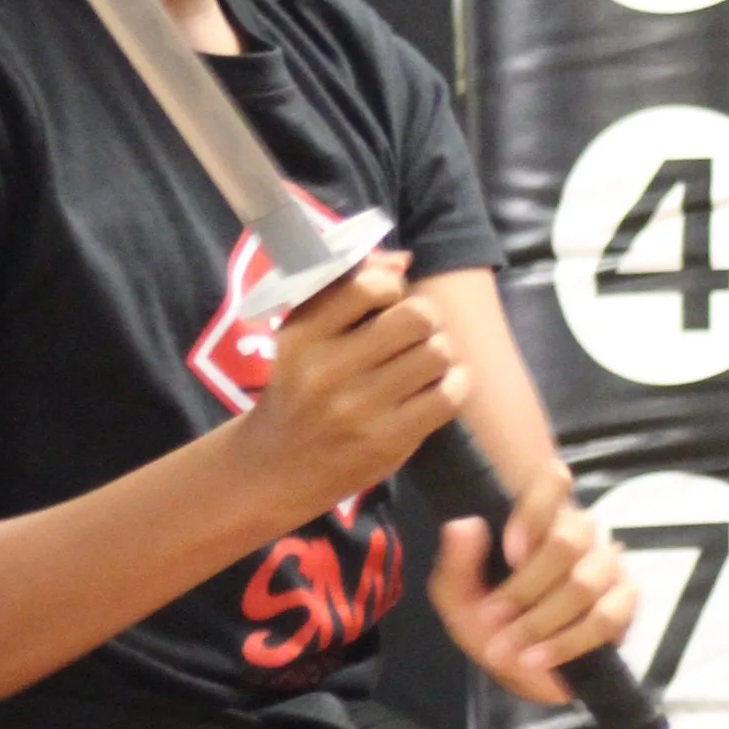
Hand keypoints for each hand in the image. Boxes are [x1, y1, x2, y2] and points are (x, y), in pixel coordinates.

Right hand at [236, 254, 467, 521]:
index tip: (389, 303)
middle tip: (417, 334)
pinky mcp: (387, 442)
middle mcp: (328, 371)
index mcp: (303, 336)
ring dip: (440, 352)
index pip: (369, 286)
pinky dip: (454, 384)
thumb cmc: (297, 391)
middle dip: (425, 319)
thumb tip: (402, 260)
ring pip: (437, 354)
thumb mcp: (302, 335)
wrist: (274, 468)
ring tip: (425, 362)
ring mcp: (359, 410)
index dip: (393, 287)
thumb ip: (344, 289)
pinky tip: (439, 386)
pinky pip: (447, 397)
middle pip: (415, 317)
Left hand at [429, 461, 638, 705]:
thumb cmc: (490, 619)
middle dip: (524, 588)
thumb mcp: (457, 595)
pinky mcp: (625, 602)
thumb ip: (457, 561)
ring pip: (584, 583)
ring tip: (510, 648)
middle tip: (490, 618)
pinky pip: (607, 618)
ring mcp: (608, 566)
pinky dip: (568, 642)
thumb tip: (464, 524)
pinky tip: (539, 658)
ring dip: (541, 621)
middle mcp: (580, 534)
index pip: (554, 482)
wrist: (516, 667)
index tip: (508, 553)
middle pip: (567, 541)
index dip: (534, 513)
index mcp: (541, 518)